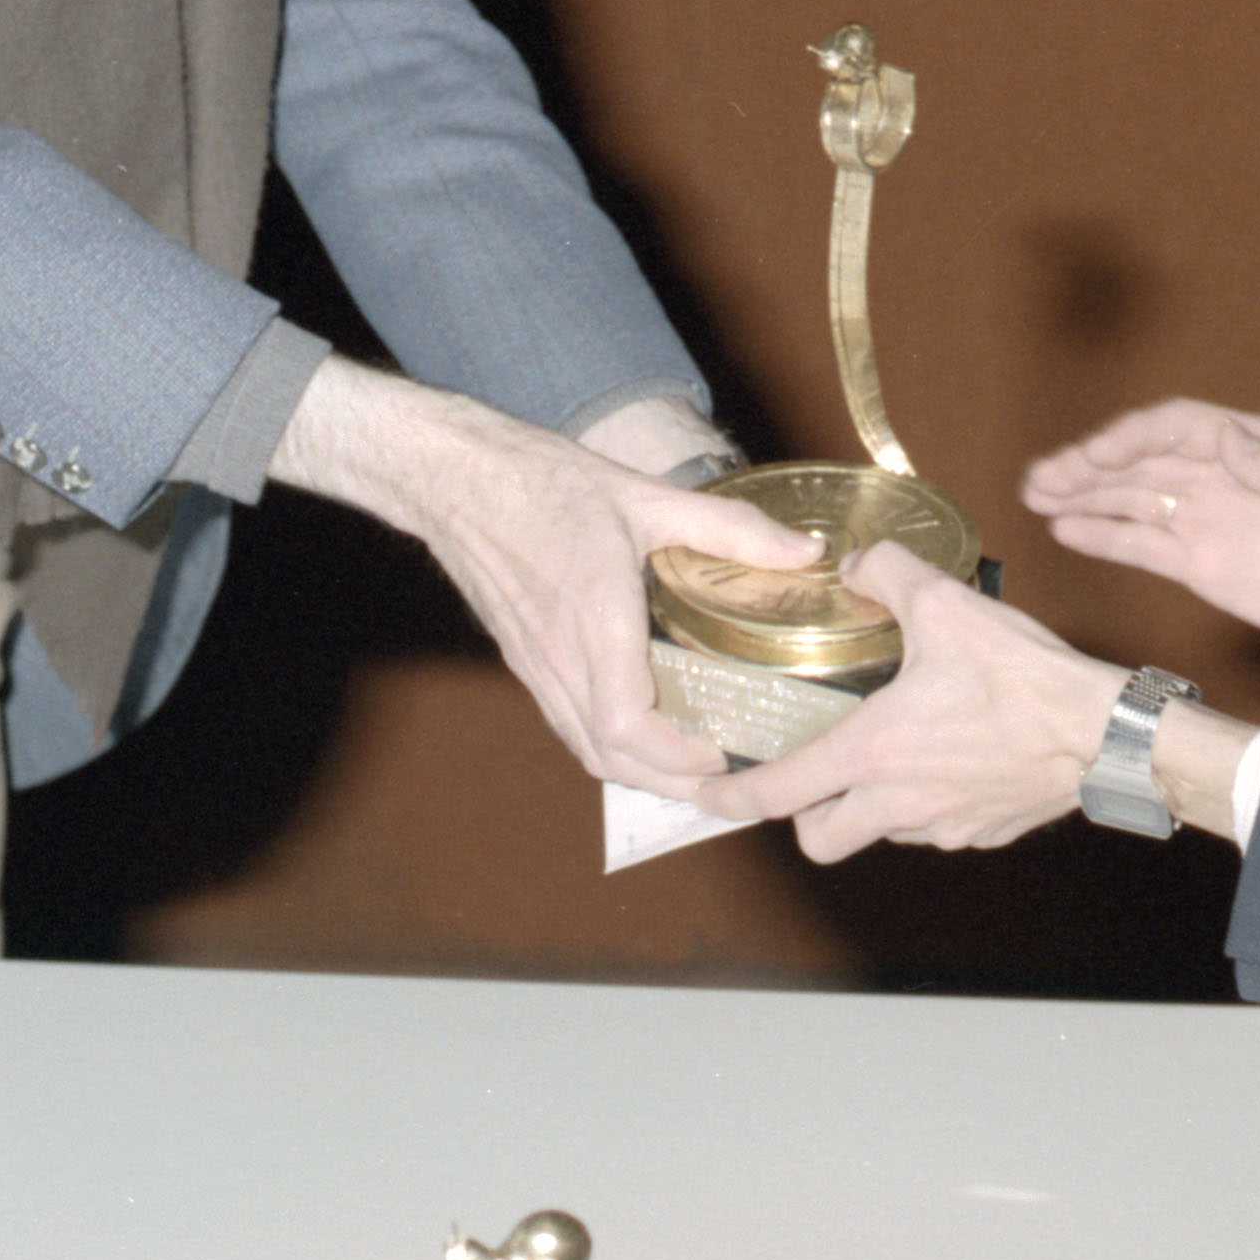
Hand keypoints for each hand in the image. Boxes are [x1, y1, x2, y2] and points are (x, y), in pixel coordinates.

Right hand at [271, 361, 809, 799]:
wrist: (453, 477)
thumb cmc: (543, 482)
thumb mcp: (646, 496)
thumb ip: (730, 528)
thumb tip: (806, 552)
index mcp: (594, 617)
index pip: (625, 723)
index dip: (676, 755)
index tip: (721, 754)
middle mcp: (559, 655)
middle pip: (608, 755)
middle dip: (669, 782)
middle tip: (723, 780)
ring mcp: (534, 663)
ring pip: (584, 746)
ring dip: (638, 770)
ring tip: (691, 767)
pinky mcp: (521, 658)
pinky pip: (566, 721)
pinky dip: (607, 744)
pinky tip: (641, 729)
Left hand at [724, 548, 1134, 862]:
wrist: (1104, 733)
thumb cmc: (1024, 678)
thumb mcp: (946, 604)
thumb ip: (886, 574)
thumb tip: (856, 566)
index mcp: (872, 752)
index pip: (777, 793)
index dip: (730, 798)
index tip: (706, 796)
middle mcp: (897, 802)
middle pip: (819, 839)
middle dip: (804, 817)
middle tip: (811, 775)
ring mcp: (942, 825)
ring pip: (881, 832)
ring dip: (872, 805)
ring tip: (894, 753)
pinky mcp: (983, 832)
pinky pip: (936, 828)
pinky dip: (928, 803)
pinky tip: (952, 759)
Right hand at [1023, 401, 1259, 666]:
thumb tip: (1226, 437)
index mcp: (1254, 447)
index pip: (1177, 428)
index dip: (1131, 437)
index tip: (1095, 455)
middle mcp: (1222, 476)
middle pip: (1142, 460)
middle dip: (1088, 465)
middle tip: (1038, 478)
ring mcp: (1209, 520)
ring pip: (1133, 499)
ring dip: (1084, 495)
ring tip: (1034, 498)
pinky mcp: (1204, 565)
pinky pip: (1145, 545)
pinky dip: (1105, 537)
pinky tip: (1067, 531)